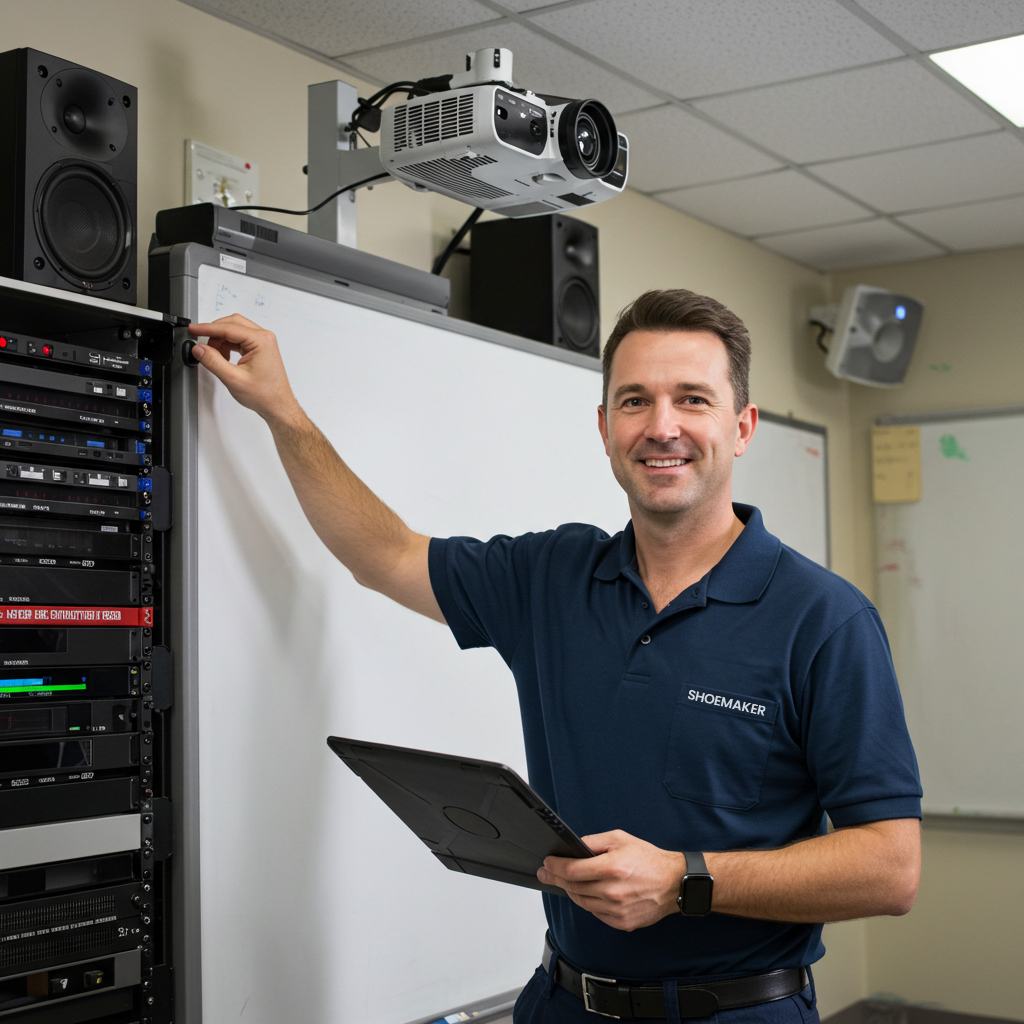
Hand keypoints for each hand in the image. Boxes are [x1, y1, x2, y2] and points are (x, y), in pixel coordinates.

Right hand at [188, 314, 301, 427]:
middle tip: (200, 342)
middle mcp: (264, 337)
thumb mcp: (233, 379)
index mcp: (261, 340)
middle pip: (232, 324)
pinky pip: (239, 339)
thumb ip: (213, 361)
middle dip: (214, 332)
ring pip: (235, 330)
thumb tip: (199, 349)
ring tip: (214, 356)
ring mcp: (263, 342)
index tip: (193, 329)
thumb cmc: (265, 395)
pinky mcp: (260, 348)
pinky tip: (222, 357)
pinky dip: (227, 345)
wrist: (278, 406)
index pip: (228, 327)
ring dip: (221, 340)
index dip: (207, 328)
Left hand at [538, 830, 685, 931]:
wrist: (674, 883)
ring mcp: (616, 910)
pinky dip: (589, 902)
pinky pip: (595, 913)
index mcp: (612, 868)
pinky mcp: (621, 922)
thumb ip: (594, 841)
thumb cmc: (649, 860)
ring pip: (582, 902)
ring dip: (571, 891)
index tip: (546, 864)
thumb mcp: (620, 839)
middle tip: (546, 873)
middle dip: (555, 878)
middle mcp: (612, 891)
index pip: (572, 871)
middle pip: (573, 888)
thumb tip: (574, 847)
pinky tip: (589, 892)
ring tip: (566, 881)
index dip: (555, 867)